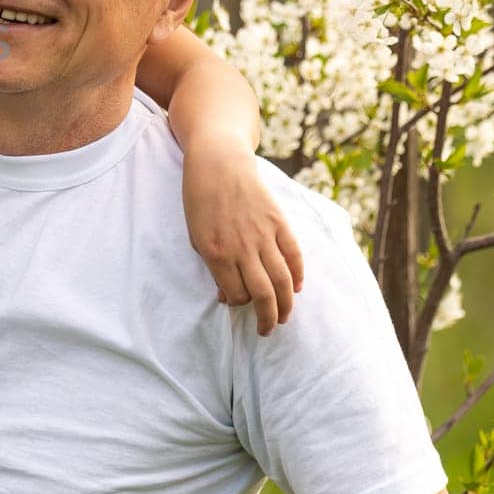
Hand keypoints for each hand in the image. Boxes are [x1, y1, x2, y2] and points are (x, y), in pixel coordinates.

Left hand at [181, 144, 303, 335]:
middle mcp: (241, 247)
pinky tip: (297, 288)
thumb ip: (213, 268)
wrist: (219, 162)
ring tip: (284, 317)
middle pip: (262, 294)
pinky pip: (294, 255)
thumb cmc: (200, 200)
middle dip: (267, 318)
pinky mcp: (279, 222)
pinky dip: (298, 275)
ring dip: (286, 304)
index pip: (236, 293)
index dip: (238, 304)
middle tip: (268, 330)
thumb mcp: (196, 235)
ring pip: (281, 279)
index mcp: (215, 252)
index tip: (238, 304)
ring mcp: (263, 234)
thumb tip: (227, 298)